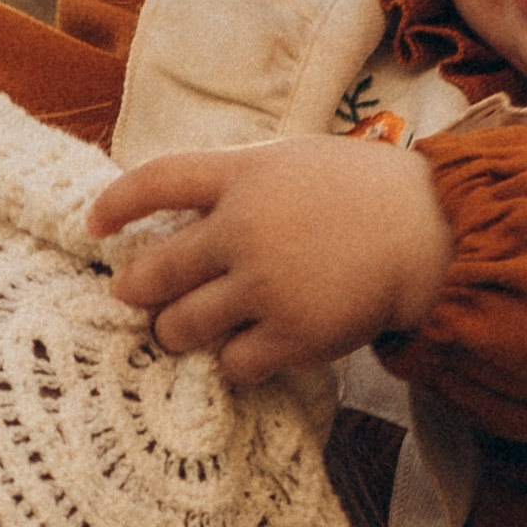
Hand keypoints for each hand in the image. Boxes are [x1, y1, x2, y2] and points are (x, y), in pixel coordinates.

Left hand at [87, 135, 453, 383]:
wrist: (431, 230)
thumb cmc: (367, 191)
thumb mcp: (294, 162)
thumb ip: (239, 183)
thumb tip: (186, 211)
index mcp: (241, 177)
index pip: (154, 182)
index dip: (114, 204)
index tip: (94, 224)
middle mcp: (241, 230)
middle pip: (152, 270)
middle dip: (134, 288)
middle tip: (135, 295)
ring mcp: (264, 285)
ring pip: (181, 326)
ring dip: (176, 332)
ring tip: (184, 331)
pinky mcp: (292, 334)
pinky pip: (233, 363)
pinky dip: (233, 361)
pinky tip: (248, 352)